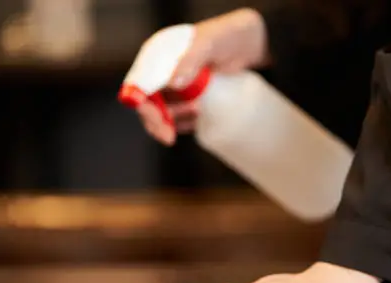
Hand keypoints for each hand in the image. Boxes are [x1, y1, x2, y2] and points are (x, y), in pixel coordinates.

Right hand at [136, 8, 269, 145]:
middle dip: (156, 122)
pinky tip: (198, 120)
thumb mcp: (209, 44)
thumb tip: (173, 85)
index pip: (139, 83)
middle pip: (147, 103)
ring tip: (197, 113)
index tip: (157, 119)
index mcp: (157, 55)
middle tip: (169, 137)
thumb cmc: (228, 37)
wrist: (251, 43)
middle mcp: (161, 71)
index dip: (142, 104)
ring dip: (172, 122)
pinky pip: (180, 117)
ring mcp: (176, 86)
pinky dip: (184, 124)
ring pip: (163, 113)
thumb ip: (191, 60)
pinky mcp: (190, 98)